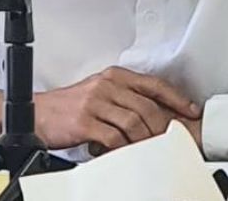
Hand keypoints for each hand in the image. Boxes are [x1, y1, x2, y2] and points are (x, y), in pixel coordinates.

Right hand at [34, 66, 200, 153]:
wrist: (38, 114)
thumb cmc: (70, 106)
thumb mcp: (100, 93)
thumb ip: (125, 99)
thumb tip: (156, 114)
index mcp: (114, 76)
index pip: (153, 83)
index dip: (176, 97)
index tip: (190, 110)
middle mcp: (106, 85)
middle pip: (147, 106)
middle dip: (163, 126)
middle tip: (169, 139)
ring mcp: (95, 102)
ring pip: (134, 122)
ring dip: (145, 139)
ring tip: (148, 149)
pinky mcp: (84, 121)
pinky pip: (114, 137)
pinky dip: (124, 148)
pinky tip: (125, 153)